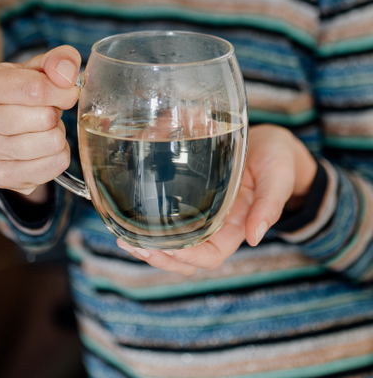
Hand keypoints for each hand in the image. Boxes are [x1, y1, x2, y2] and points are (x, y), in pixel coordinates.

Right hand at [0, 46, 81, 195]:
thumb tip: (68, 75)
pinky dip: (59, 156)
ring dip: (57, 135)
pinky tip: (44, 149)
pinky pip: (54, 166)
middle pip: (45, 118)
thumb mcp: (35, 68)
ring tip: (43, 129)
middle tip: (47, 112)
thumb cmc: (19, 93)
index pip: (35, 89)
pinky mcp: (1, 177)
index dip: (63, 91)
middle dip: (57, 114)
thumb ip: (58, 61)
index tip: (69, 91)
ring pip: (52, 143)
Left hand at [117, 124, 317, 274]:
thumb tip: (255, 237)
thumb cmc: (277, 160)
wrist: (271, 143)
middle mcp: (217, 226)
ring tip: (124, 239)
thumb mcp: (277, 178)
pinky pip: (170, 218)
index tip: (166, 247)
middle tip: (131, 245)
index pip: (210, 255)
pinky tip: (131, 216)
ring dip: (149, 246)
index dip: (188, 257)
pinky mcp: (193, 197)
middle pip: (186, 257)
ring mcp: (203, 213)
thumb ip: (269, 205)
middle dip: (159, 257)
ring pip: (174, 243)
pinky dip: (150, 223)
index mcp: (238, 227)